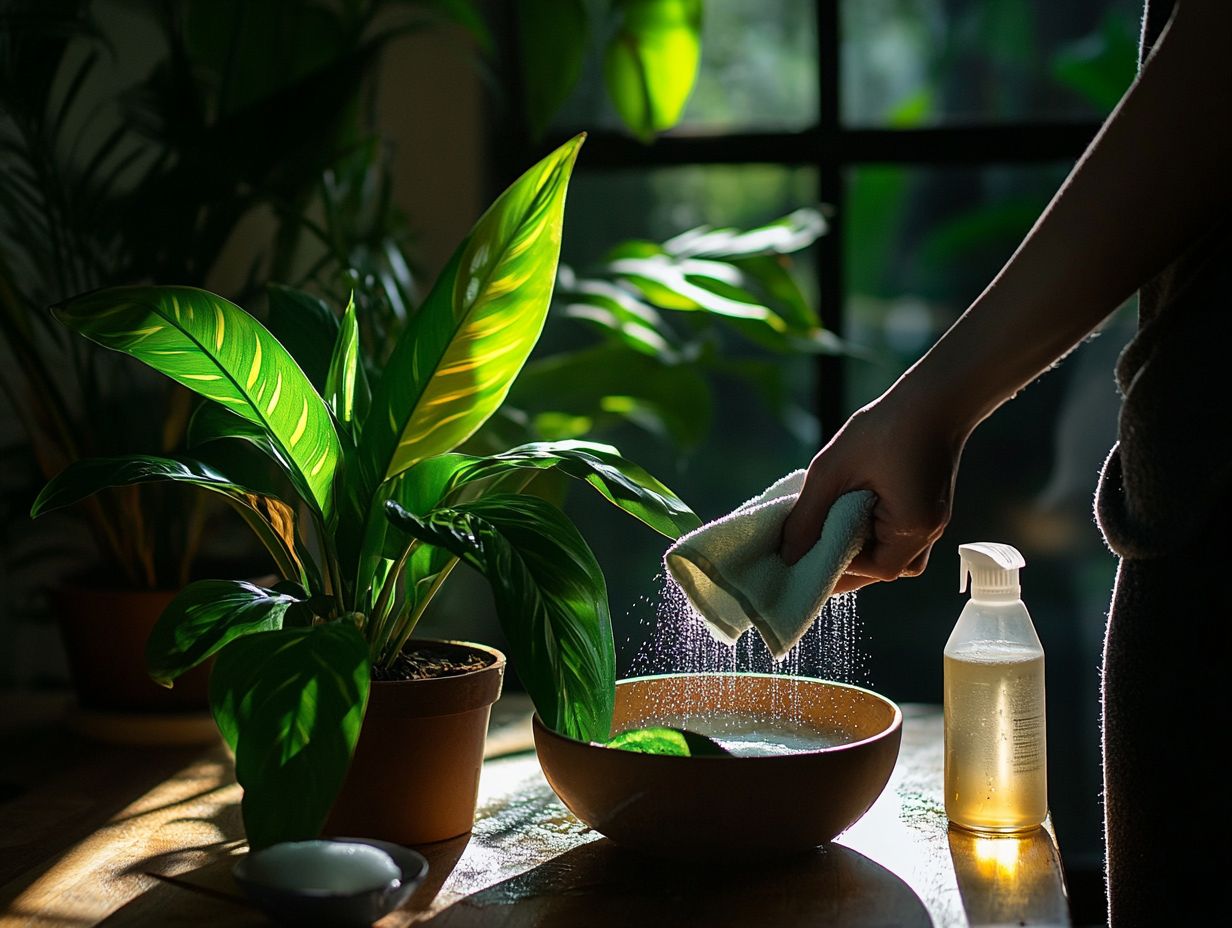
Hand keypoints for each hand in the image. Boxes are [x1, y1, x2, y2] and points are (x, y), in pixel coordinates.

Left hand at [780, 390, 966, 592]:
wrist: (935, 398)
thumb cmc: (886, 428)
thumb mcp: (833, 471)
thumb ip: (807, 517)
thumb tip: (788, 555)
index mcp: (912, 529)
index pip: (870, 570)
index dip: (833, 567)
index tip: (802, 556)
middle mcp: (927, 535)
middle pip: (880, 568)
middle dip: (842, 560)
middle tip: (807, 547)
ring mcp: (931, 524)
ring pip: (888, 555)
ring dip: (856, 547)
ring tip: (824, 530)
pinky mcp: (928, 511)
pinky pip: (896, 536)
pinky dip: (870, 532)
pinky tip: (847, 515)